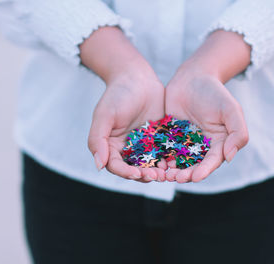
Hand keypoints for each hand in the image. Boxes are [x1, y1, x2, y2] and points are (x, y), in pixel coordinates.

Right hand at [81, 27, 165, 182]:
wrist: (137, 77)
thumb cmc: (117, 94)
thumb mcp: (104, 115)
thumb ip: (98, 140)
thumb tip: (99, 165)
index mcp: (111, 146)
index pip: (116, 166)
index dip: (125, 172)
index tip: (136, 174)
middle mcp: (127, 148)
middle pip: (134, 169)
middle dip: (144, 175)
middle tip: (156, 176)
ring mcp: (144, 145)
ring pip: (150, 164)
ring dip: (158, 171)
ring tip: (167, 173)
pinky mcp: (159, 139)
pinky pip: (164, 153)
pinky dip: (169, 160)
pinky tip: (176, 162)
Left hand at [164, 30, 250, 182]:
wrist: (193, 77)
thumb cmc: (215, 93)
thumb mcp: (231, 110)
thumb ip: (238, 132)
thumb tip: (230, 157)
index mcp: (217, 144)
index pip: (211, 162)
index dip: (204, 171)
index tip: (195, 178)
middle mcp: (200, 147)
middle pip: (193, 166)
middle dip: (185, 174)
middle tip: (176, 178)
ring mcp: (183, 143)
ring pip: (177, 161)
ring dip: (171, 170)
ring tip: (164, 175)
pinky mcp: (168, 137)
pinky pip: (163, 150)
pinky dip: (159, 158)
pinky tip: (153, 162)